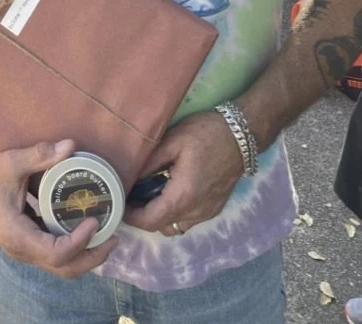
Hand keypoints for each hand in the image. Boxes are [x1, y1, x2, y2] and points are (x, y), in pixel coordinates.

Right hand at [0, 139, 117, 277]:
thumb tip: (70, 146)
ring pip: (61, 266)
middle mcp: (22, 250)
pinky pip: (56, 255)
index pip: (56, 254)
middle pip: (64, 269)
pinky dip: (75, 248)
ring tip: (107, 235)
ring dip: (86, 255)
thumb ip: (39, 154)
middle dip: (92, 257)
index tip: (94, 221)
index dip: (80, 242)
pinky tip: (87, 228)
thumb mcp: (10, 162)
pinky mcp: (28, 242)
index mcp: (17, 236)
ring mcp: (25, 249)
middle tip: (114, 237)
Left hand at [124, 111, 242, 235]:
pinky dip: (176, 211)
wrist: (241, 135)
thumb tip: (130, 177)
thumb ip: (149, 162)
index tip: (120, 202)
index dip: (131, 217)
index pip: (150, 221)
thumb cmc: (205, 134)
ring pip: (176, 226)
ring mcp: (208, 212)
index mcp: (183, 196)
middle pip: (162, 227)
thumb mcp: (172, 141)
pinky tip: (171, 189)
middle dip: (144, 215)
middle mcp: (196, 212)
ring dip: (161, 215)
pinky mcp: (215, 208)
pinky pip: (189, 219)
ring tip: (151, 191)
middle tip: (133, 194)